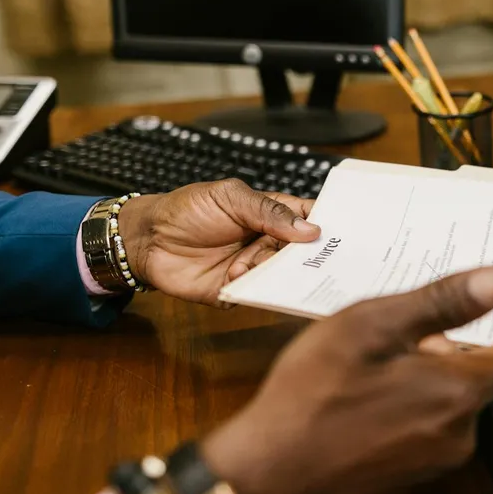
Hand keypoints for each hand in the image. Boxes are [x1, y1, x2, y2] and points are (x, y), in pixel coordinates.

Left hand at [116, 179, 319, 305]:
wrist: (147, 239)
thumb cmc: (187, 210)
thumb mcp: (229, 198)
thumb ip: (269, 211)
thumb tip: (310, 230)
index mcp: (272, 215)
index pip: (310, 218)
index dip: (329, 224)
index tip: (345, 233)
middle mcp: (269, 243)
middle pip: (304, 252)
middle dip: (306, 255)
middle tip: (304, 255)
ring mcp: (256, 268)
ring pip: (284, 276)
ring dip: (270, 269)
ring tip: (246, 261)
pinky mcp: (239, 291)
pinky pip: (259, 295)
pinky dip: (253, 288)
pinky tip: (235, 275)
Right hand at [201, 267, 492, 493]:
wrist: (269, 471)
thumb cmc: (314, 391)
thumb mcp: (374, 326)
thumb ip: (442, 302)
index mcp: (458, 390)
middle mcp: (459, 430)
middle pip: (479, 378)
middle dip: (457, 349)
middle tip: (416, 329)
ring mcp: (436, 457)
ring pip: (452, 401)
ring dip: (432, 376)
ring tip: (380, 361)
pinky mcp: (412, 472)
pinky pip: (430, 425)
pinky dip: (417, 402)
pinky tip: (372, 393)